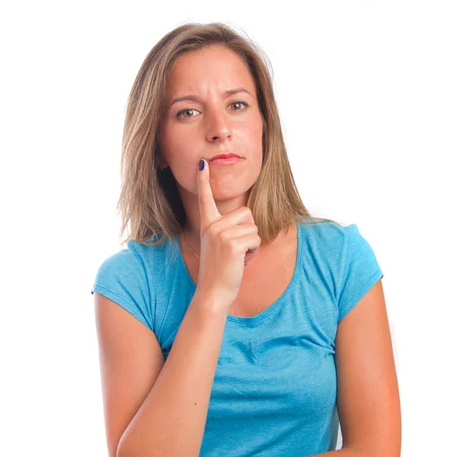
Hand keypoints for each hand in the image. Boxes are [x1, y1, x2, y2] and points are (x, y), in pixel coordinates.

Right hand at [195, 158, 260, 307]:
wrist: (213, 292)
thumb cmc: (220, 271)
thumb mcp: (219, 246)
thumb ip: (227, 231)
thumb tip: (246, 218)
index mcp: (208, 225)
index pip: (205, 199)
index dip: (203, 181)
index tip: (202, 164)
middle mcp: (212, 226)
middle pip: (247, 214)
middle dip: (249, 232)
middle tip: (236, 251)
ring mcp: (221, 234)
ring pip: (254, 227)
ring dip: (252, 244)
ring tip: (237, 257)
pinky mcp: (232, 243)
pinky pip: (255, 238)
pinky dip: (254, 252)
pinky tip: (241, 262)